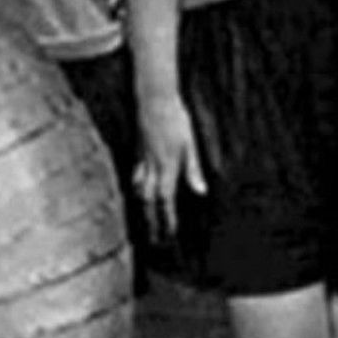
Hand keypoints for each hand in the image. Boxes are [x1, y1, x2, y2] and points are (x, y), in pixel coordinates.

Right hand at [133, 91, 205, 240]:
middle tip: (153, 238)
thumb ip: (193, 169)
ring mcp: (143, 159)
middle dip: (151, 221)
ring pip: (140, 189)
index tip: (169, 234)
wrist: (154, 99)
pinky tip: (139, 189)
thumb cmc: (176, 120)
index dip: (167, 219)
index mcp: (167, 167)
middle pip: (149, 201)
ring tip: (146, 219)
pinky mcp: (139, 150)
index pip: (166, 200)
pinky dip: (138, 188)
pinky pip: (136, 175)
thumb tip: (201, 192)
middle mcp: (153, 167)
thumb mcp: (190, 144)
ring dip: (143, 206)